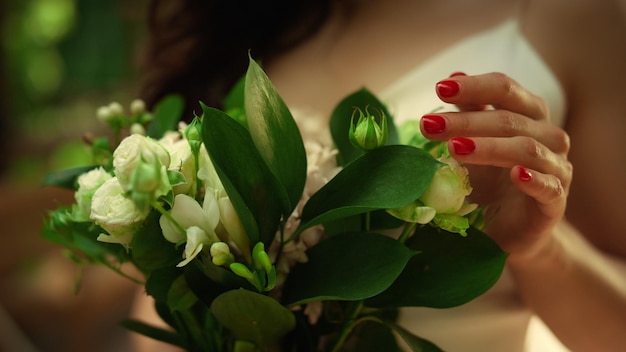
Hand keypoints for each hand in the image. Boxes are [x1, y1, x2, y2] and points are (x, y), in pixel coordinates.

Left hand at [420, 72, 572, 259]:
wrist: (511, 230)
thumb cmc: (490, 182)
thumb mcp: (474, 145)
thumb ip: (469, 113)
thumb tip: (452, 76)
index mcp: (529, 115)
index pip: (504, 90)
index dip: (474, 87)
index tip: (440, 88)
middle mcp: (548, 135)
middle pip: (509, 120)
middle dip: (466, 121)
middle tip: (429, 125)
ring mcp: (557, 168)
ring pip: (526, 149)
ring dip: (488, 147)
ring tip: (453, 148)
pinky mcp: (556, 202)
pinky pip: (548, 186)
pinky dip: (532, 179)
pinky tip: (514, 176)